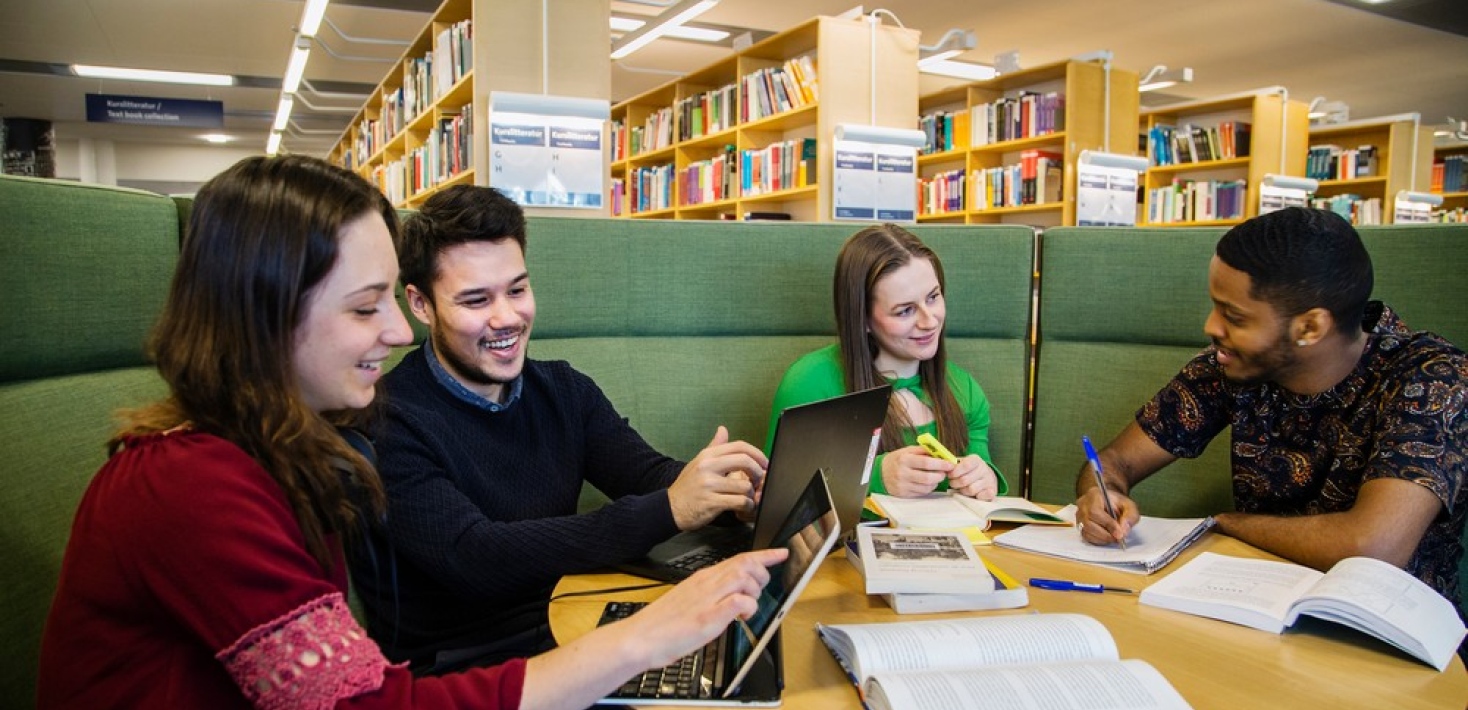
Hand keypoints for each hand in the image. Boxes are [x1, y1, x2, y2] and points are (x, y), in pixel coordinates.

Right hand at [619, 548, 787, 668]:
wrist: (639, 637)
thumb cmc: (661, 624)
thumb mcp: (689, 600)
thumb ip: (710, 594)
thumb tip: (731, 597)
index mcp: (703, 578)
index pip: (739, 558)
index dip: (764, 555)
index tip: (780, 553)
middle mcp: (707, 583)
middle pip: (746, 564)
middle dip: (762, 575)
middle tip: (758, 592)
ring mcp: (707, 599)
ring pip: (744, 577)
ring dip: (754, 590)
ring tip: (746, 608)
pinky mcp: (708, 617)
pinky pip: (738, 602)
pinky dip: (747, 606)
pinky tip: (740, 617)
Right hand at [668, 426, 767, 529]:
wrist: (670, 508)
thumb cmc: (687, 486)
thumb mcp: (698, 462)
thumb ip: (714, 447)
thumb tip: (723, 429)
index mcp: (708, 455)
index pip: (739, 446)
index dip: (757, 454)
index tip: (764, 463)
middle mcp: (708, 467)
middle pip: (745, 461)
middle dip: (759, 472)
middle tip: (759, 481)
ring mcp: (709, 485)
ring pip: (745, 485)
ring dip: (752, 494)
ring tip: (749, 497)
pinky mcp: (711, 503)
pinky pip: (739, 502)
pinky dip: (747, 506)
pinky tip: (745, 507)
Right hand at [880, 445, 950, 496]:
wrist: (880, 473)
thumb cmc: (898, 460)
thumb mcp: (908, 451)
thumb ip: (923, 451)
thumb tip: (941, 453)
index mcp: (905, 459)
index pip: (926, 463)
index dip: (941, 464)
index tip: (950, 464)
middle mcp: (903, 473)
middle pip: (928, 478)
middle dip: (940, 475)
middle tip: (945, 472)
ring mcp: (903, 485)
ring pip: (926, 487)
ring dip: (936, 482)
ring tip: (937, 477)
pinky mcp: (904, 494)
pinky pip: (921, 493)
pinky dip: (929, 488)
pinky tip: (929, 483)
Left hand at [947, 454, 998, 499]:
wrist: (987, 476)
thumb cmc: (969, 470)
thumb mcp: (962, 463)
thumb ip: (953, 465)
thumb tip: (945, 469)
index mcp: (976, 460)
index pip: (965, 465)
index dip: (955, 472)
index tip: (950, 476)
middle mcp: (984, 469)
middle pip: (965, 480)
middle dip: (955, 483)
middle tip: (953, 483)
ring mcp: (989, 480)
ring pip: (971, 490)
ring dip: (963, 491)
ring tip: (962, 488)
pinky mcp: (993, 491)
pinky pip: (982, 496)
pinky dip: (976, 497)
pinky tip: (974, 494)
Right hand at [1076, 486, 1139, 546]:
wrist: (1107, 502)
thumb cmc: (1117, 503)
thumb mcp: (1129, 506)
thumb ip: (1130, 516)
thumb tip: (1123, 531)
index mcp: (1093, 496)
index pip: (1095, 511)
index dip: (1107, 524)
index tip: (1119, 534)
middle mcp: (1082, 506)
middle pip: (1088, 524)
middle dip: (1105, 534)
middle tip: (1118, 538)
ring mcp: (1078, 516)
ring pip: (1086, 532)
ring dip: (1102, 539)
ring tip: (1114, 538)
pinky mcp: (1079, 526)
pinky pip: (1086, 537)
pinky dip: (1098, 540)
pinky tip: (1106, 537)